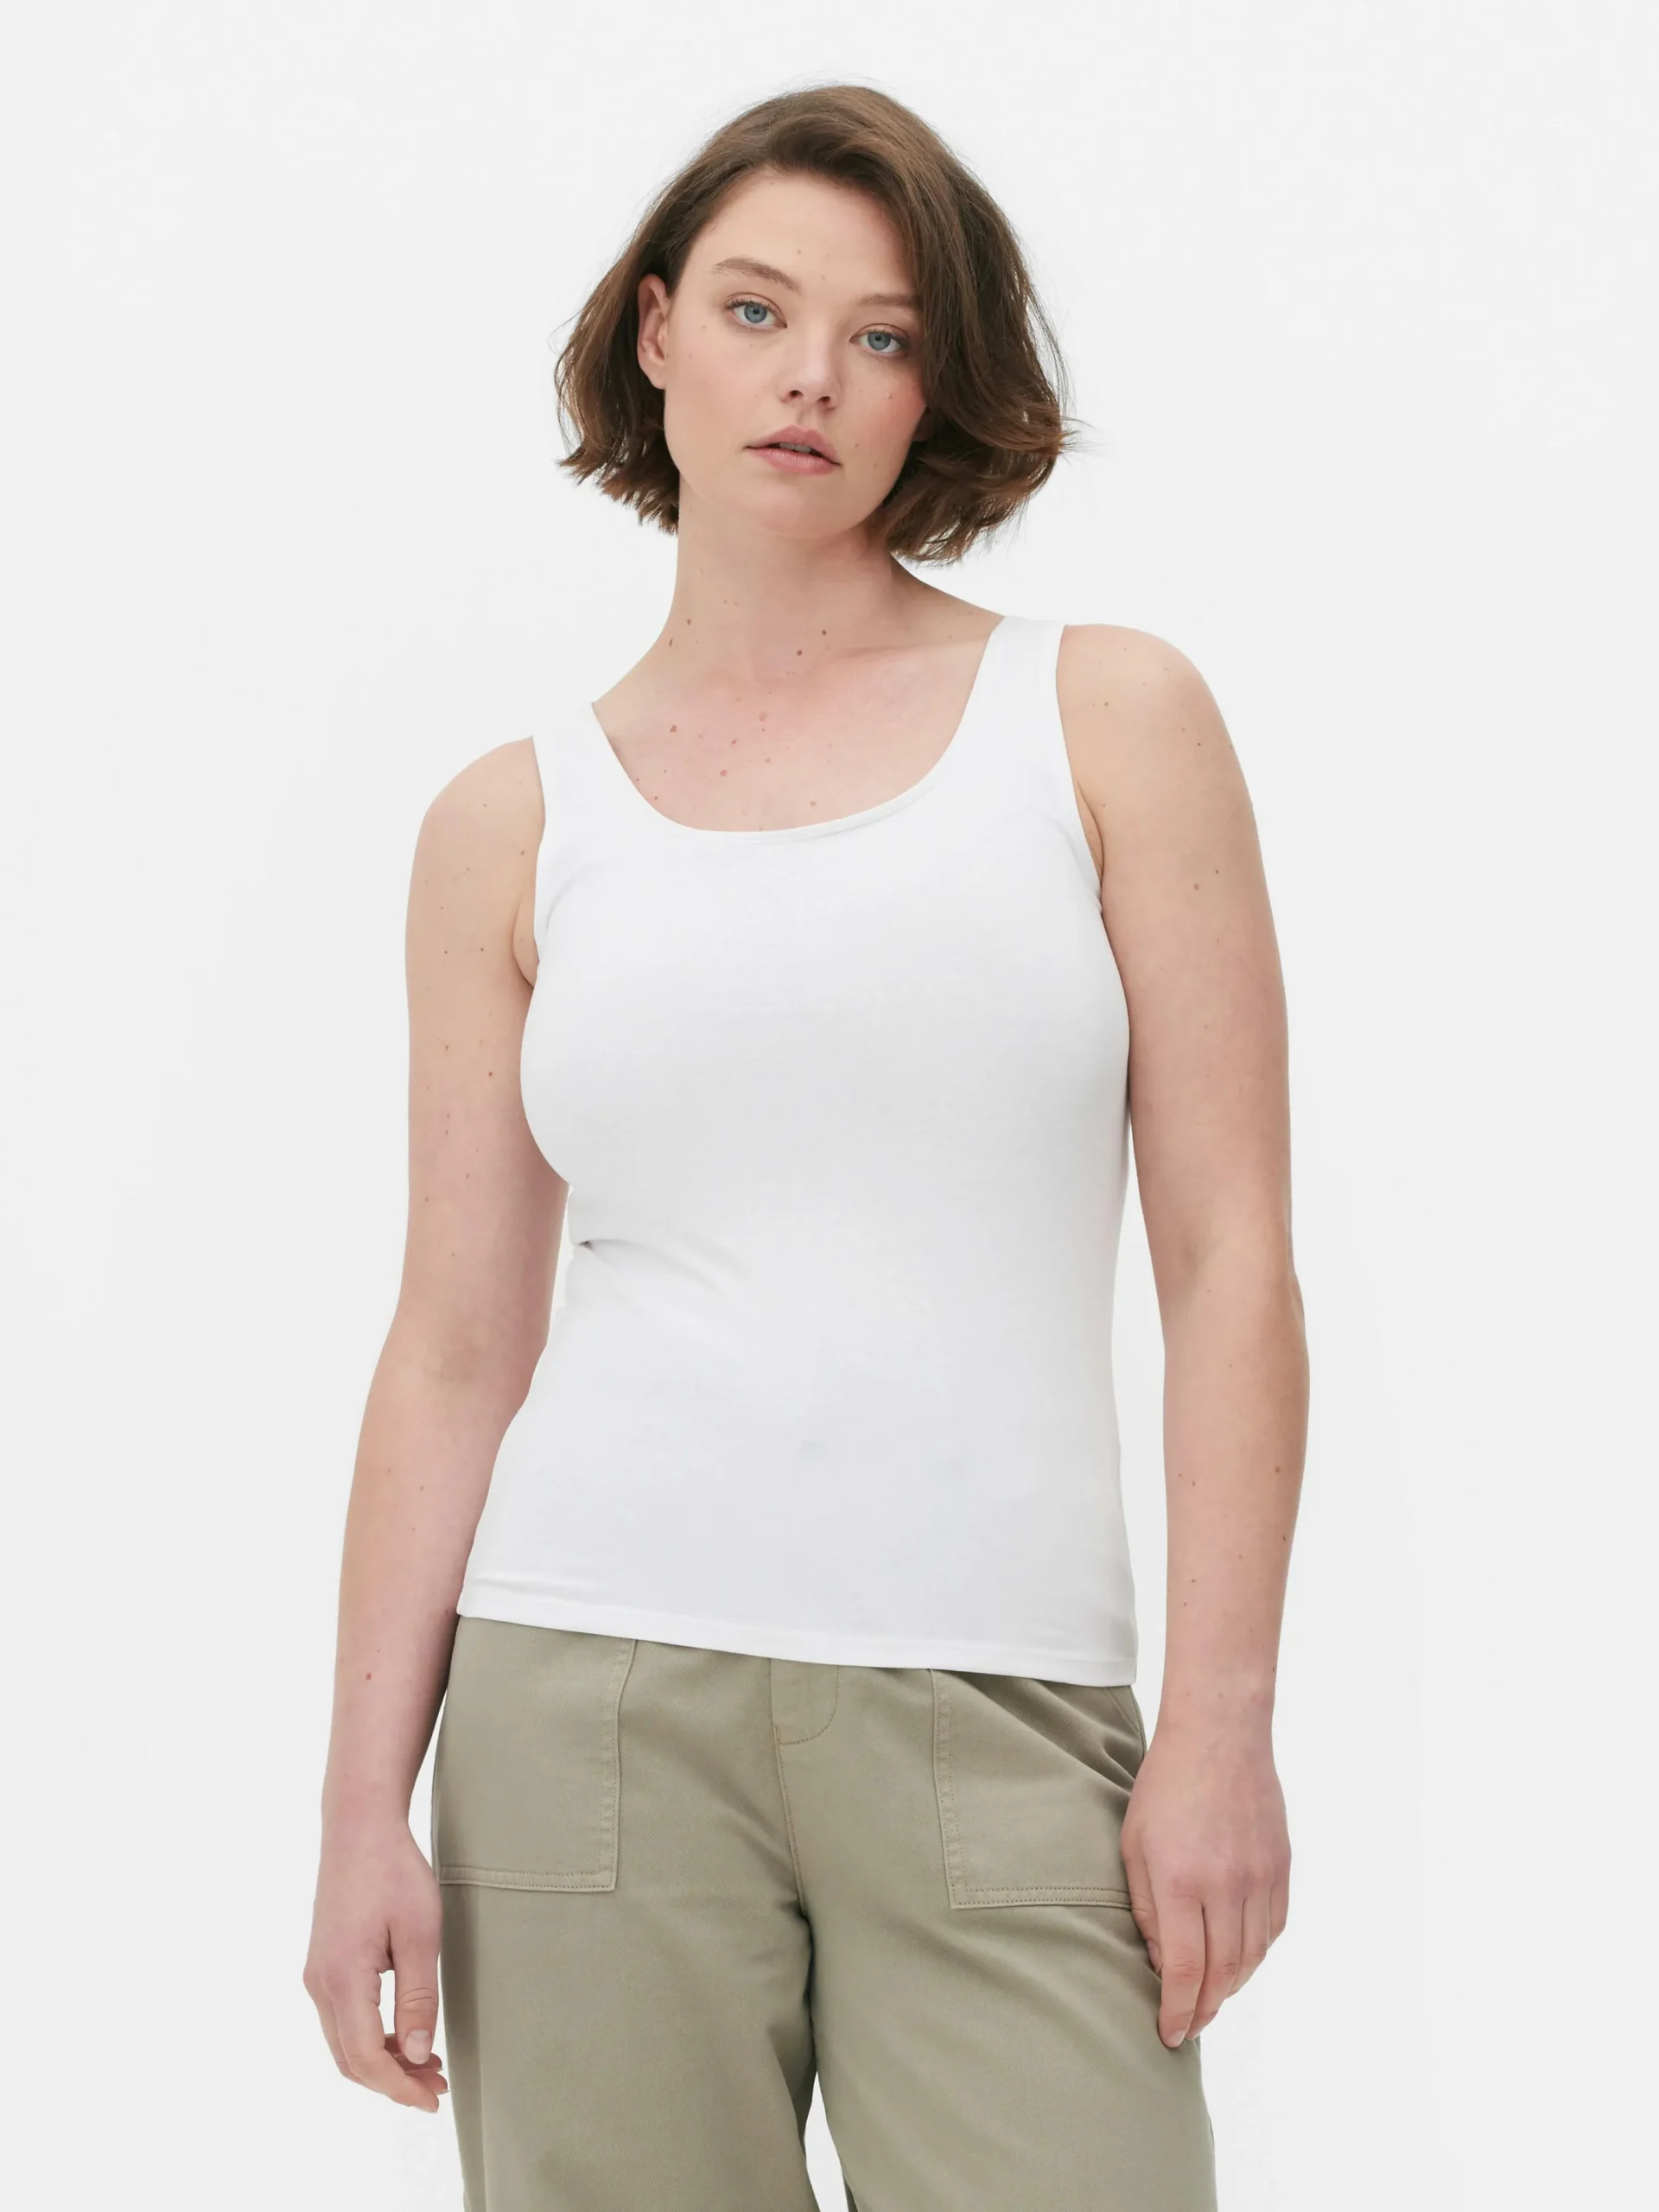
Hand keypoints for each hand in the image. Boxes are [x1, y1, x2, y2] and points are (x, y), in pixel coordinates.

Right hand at [302, 1816, 448, 2111]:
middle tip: (437, 2087)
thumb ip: (418, 1997)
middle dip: (393, 2082)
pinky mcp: (323, 1965)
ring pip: (345, 2043)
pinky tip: (405, 2035)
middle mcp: (319, 1984)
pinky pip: (343, 2020)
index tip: (433, 2099)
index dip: (400, 2087)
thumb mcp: (420, 1933)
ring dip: (383, 2062)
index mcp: (342, 1978)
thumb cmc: (394, 1872)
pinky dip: (372, 2038)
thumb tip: (418, 2055)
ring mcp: (317, 1975)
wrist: (359, 1827)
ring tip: (428, 2066)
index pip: (367, 2058)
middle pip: (351, 2060)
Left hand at [1119, 1711, 1289, 2048]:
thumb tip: (1161, 1963)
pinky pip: (1273, 1929)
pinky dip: (1255, 1954)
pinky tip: (1237, 1958)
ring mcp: (1259, 1877)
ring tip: (1211, 1998)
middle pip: (1223, 1973)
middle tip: (1190, 2026)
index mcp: (1181, 1881)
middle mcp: (1225, 1885)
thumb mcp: (1133, 1845)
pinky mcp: (1281, 1869)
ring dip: (1231, 1987)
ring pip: (1252, 1957)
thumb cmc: (1165, 1788)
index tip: (1170, 2034)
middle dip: (1205, 2010)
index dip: (1178, 2011)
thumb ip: (1144, 1908)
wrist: (1220, 1738)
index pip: (1185, 1970)